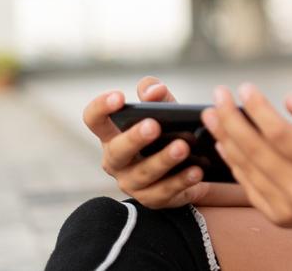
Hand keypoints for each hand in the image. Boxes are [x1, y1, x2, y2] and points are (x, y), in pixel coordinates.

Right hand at [82, 76, 210, 208]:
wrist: (189, 163)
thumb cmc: (167, 131)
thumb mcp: (163, 109)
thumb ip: (157, 95)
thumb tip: (155, 91)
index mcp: (112, 134)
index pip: (94, 120)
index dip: (101, 108)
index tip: (119, 96)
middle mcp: (116, 162)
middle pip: (117, 152)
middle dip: (134, 139)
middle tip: (153, 125)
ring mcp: (132, 183)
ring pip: (143, 175)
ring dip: (163, 161)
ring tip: (183, 148)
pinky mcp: (152, 199)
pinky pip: (164, 193)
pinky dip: (181, 182)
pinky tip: (196, 171)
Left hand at [200, 83, 291, 233]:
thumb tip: (289, 99)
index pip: (278, 133)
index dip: (257, 109)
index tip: (245, 88)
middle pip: (254, 150)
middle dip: (230, 119)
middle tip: (218, 96)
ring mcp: (287, 208)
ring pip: (246, 168)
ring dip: (225, 139)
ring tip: (212, 115)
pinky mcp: (277, 216)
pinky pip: (248, 186)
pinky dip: (233, 162)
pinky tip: (224, 142)